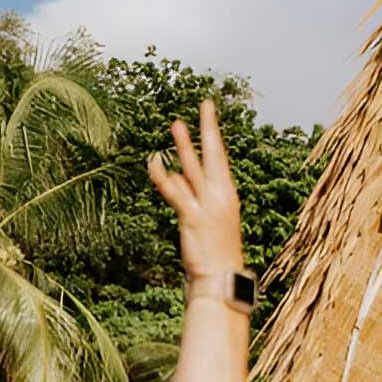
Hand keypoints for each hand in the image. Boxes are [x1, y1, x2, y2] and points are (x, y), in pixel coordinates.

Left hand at [145, 100, 248, 289]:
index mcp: (227, 194)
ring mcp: (208, 205)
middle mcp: (221, 195)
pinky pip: (176, 193)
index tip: (209, 112)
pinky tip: (153, 163)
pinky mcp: (193, 218)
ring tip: (176, 123)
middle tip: (206, 103)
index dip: (213, 134)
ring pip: (195, 169)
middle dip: (209, 128)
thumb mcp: (207, 218)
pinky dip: (164, 178)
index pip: (220, 157)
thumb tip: (175, 176)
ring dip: (184, 146)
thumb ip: (191, 195)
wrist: (221, 278)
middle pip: (215, 154)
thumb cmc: (215, 251)